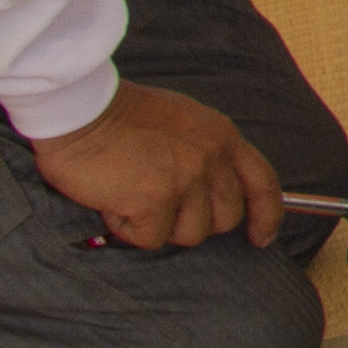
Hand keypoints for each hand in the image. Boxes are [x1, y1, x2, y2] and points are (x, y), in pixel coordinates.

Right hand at [34, 80, 279, 252]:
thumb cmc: (121, 115)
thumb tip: (213, 191)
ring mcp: (186, 180)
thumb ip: (205, 152)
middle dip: (194, 222)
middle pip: (225, 219)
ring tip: (131, 194)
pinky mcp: (155, 201)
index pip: (263, 183)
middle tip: (159, 206)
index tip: (260, 238)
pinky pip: (149, 239)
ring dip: (158, 225)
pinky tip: (112, 201)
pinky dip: (127, 228)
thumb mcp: (183, 121)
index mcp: (222, 137)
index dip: (267, 216)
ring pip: (189, 234)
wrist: (80, 109)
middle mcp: (211, 159)